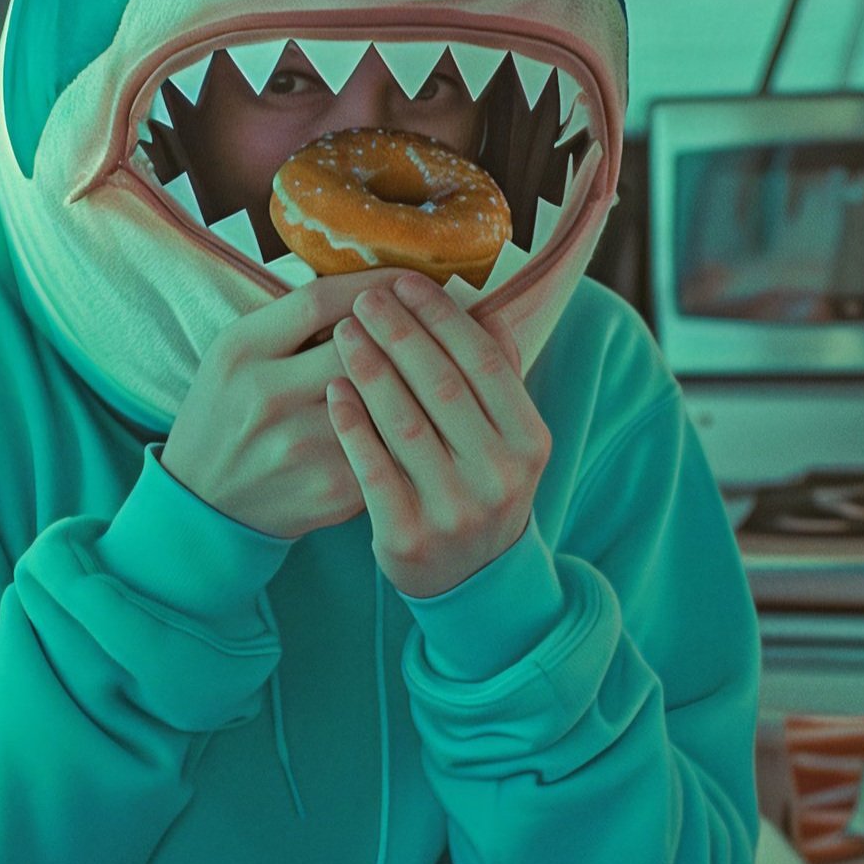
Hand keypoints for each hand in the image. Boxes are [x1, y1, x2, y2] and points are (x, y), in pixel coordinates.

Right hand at [161, 267, 413, 538]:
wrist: (205, 502)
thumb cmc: (228, 414)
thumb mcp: (238, 353)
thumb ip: (292, 321)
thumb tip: (375, 290)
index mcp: (242, 350)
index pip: (321, 301)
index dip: (374, 284)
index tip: (406, 278)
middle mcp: (267, 395)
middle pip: (361, 347)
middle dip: (405, 329)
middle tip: (434, 317)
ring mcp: (302, 447)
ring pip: (386, 399)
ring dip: (418, 379)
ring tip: (441, 362)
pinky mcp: (331, 489)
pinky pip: (390, 446)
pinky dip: (412, 428)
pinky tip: (428, 416)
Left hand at [324, 273, 552, 598]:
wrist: (470, 581)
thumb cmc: (481, 489)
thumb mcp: (509, 440)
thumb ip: (499, 379)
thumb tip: (486, 307)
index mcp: (529, 441)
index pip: (484, 361)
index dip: (442, 317)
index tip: (406, 282)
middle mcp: (499, 475)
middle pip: (441, 385)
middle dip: (399, 333)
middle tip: (365, 297)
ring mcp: (454, 508)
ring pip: (403, 423)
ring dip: (370, 369)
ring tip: (344, 331)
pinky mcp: (408, 535)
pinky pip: (372, 468)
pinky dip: (351, 425)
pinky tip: (334, 390)